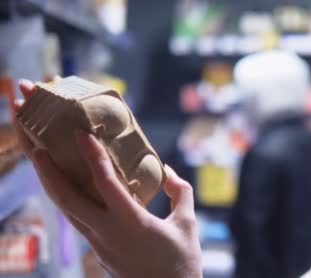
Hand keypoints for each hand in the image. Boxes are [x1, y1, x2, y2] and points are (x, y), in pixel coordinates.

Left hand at [13, 80, 202, 277]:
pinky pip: (76, 217)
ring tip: (40, 157)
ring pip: (65, 208)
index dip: (93, 155)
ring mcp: (98, 243)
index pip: (105, 183)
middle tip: (37, 145)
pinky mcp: (98, 249)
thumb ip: (180, 193)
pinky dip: (67, 196)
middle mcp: (106, 233)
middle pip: (65, 198)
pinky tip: (66, 183)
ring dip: (50, 182)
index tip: (82, 133)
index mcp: (131, 223)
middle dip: (46, 169)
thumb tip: (168, 172)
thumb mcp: (188, 225)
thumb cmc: (181, 264)